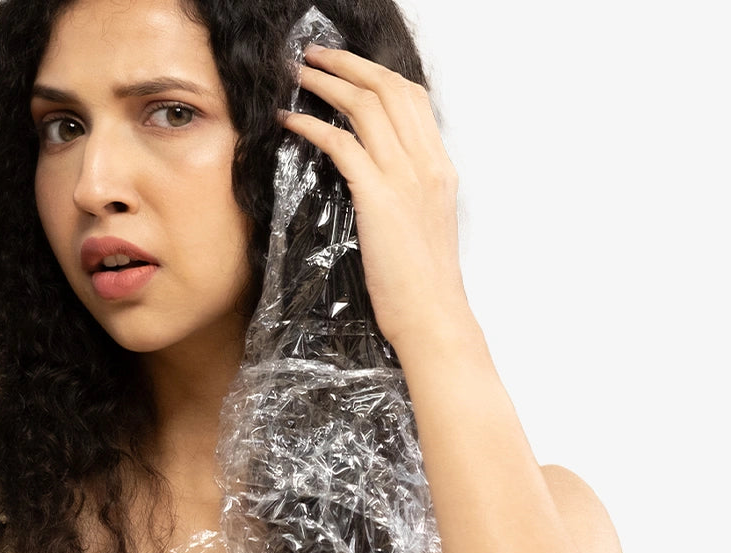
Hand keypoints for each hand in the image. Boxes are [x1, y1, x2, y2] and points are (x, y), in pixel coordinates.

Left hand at [280, 44, 469, 345]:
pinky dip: (313, 125)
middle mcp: (428, 164)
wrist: (432, 318)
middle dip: (349, 65)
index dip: (376, 74)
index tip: (346, 66)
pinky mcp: (380, 199)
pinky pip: (343, 145)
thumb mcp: (418, 224)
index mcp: (440, 168)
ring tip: (297, 76)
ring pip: (368, 107)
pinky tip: (290, 121)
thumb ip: (401, 190)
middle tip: (314, 56)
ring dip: (327, 84)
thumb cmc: (418, 283)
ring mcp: (406, 179)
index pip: (413, 99)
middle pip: (391, 89)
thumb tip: (366, 171)